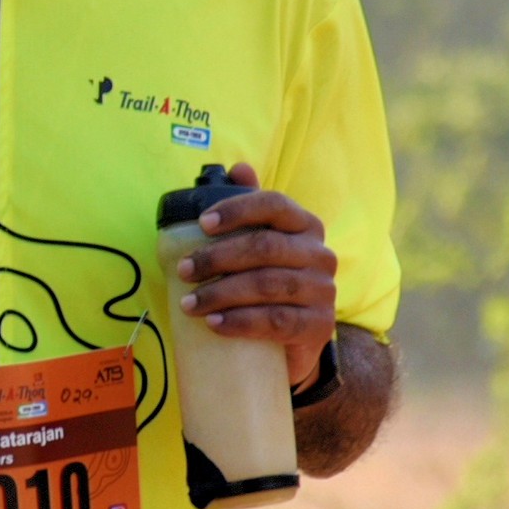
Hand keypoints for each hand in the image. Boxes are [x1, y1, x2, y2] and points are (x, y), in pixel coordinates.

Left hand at [173, 156, 338, 386]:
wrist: (294, 339)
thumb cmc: (270, 280)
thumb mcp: (262, 242)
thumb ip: (251, 208)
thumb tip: (238, 168)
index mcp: (305, 225)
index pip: (275, 205)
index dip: (238, 210)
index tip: (202, 223)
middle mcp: (320, 254)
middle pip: (266, 247)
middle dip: (218, 257)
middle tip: (184, 270)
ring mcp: (324, 291)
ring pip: (268, 285)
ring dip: (222, 293)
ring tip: (190, 304)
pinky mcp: (319, 326)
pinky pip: (277, 321)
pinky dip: (241, 322)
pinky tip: (214, 323)